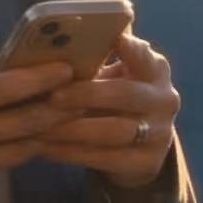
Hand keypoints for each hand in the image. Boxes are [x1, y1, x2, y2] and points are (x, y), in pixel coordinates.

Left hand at [31, 33, 179, 188]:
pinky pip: (105, 159)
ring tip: (39, 127)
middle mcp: (164, 99)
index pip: (145, 55)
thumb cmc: (113, 98)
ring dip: (72, 130)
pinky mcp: (147, 163)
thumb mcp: (111, 77)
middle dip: (86, 94)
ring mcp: (160, 134)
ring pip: (114, 132)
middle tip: (52, 97)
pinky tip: (45, 148)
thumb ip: (93, 60)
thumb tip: (56, 39)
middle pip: (126, 94)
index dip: (131, 49)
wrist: (138, 146)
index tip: (115, 39)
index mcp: (154, 70)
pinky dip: (71, 153)